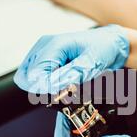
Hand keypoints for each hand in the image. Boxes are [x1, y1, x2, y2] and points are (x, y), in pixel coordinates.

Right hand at [14, 24, 128, 93]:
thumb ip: (71, 75)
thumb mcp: (91, 64)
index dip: (46, 88)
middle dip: (42, 89)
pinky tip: (61, 84)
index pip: (35, 73)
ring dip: (42, 88)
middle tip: (63, 92)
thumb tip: (51, 86)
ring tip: (64, 87)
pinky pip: (35, 77)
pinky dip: (45, 85)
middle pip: (26, 77)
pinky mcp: (45, 59)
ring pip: (27, 79)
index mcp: (55, 44)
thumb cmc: (103, 49)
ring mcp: (42, 51)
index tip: (62, 93)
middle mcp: (44, 46)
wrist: (110, 43)